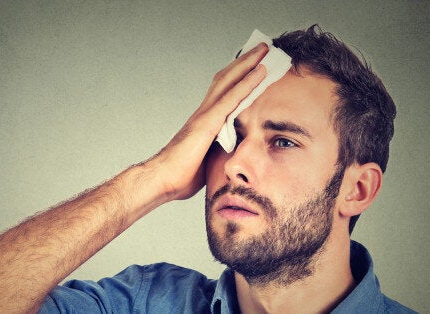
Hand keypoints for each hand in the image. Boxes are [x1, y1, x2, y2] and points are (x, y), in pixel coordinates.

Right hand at [148, 43, 268, 200]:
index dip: (238, 76)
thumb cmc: (181, 175)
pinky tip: (261, 72)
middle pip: (226, 78)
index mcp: (204, 120)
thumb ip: (219, 151)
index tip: (253, 64)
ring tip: (265, 49)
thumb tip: (233, 156)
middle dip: (245, 61)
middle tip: (263, 47)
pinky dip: (247, 83)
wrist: (163, 180)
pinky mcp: (207, 123)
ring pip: (229, 80)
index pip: (223, 91)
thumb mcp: (207, 160)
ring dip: (248, 63)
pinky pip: (231, 98)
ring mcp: (205, 115)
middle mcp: (203, 112)